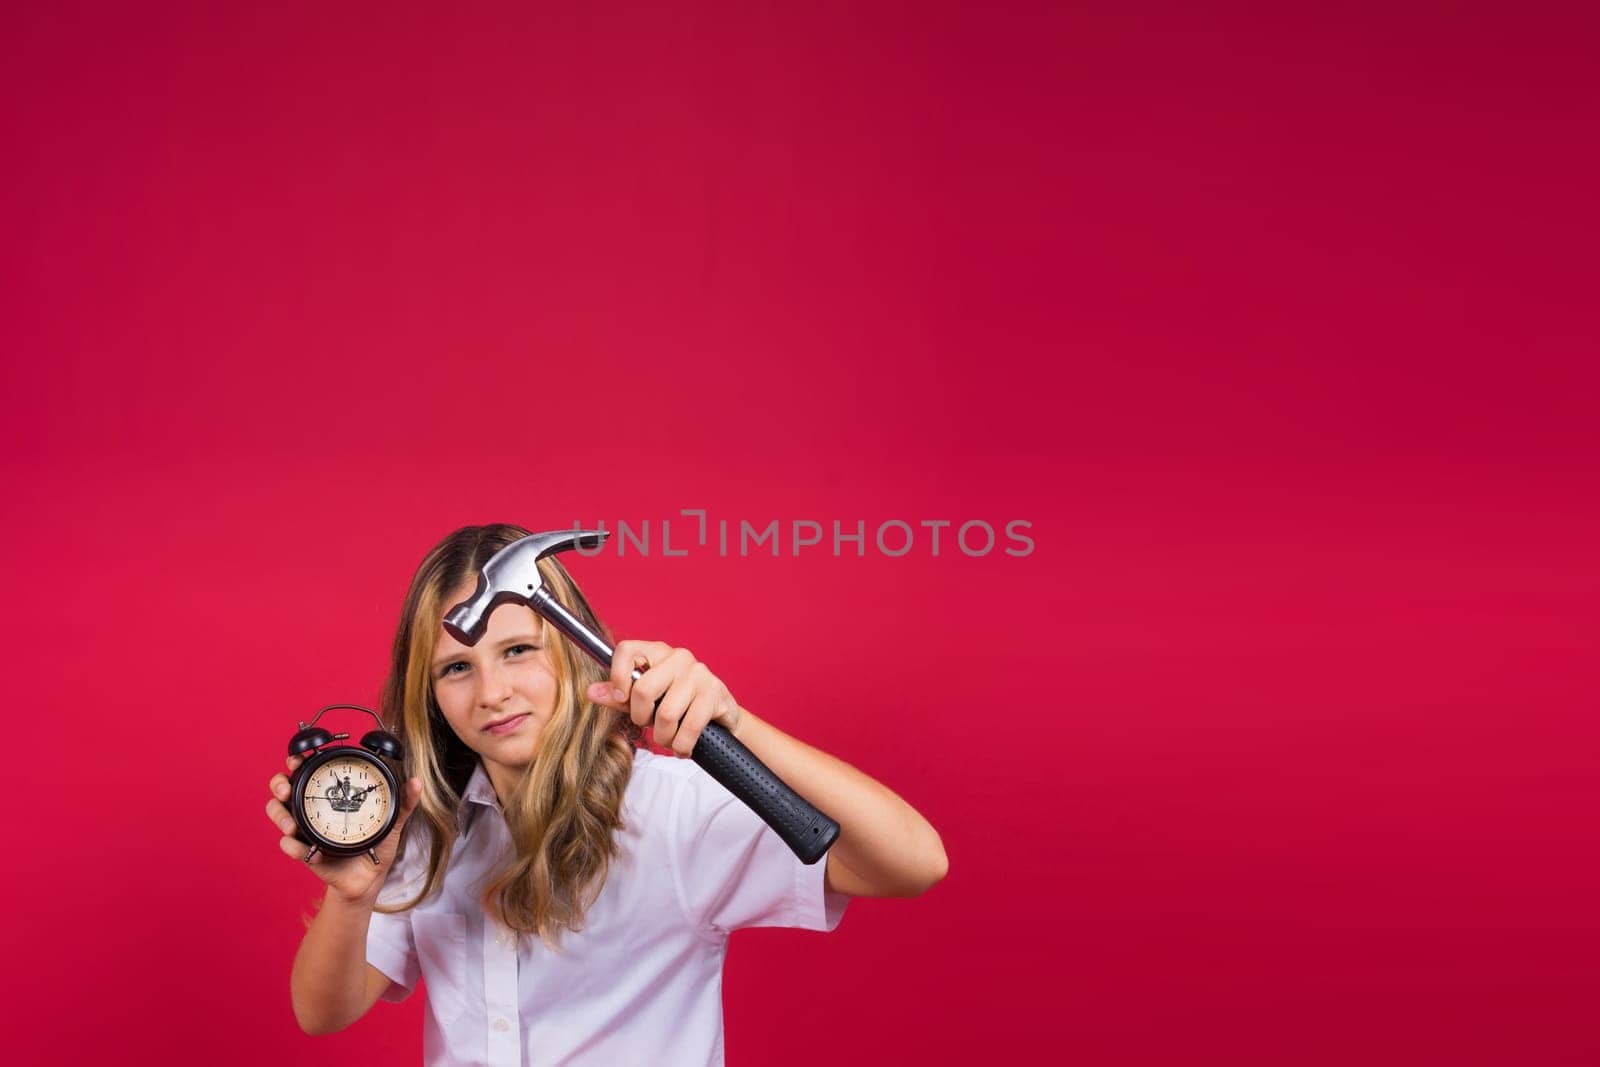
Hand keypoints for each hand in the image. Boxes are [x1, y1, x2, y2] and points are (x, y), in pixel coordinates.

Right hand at [265, 753, 422, 906]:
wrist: (370, 877)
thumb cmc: (377, 843)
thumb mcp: (392, 821)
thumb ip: (403, 802)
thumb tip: (416, 782)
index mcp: (331, 795)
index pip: (309, 770)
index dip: (298, 760)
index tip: (299, 760)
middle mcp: (313, 807)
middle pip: (283, 787)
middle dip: (279, 784)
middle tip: (286, 790)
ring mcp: (304, 828)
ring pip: (278, 813)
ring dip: (280, 816)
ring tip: (293, 826)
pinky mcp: (303, 851)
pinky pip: (288, 846)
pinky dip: (293, 847)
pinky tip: (308, 851)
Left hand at [587, 641, 743, 757]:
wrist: (721, 718)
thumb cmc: (678, 707)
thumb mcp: (646, 702)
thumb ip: (619, 697)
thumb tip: (592, 692)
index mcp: (656, 652)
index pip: (626, 650)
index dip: (617, 676)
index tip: (620, 698)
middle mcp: (678, 657)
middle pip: (643, 690)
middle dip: (642, 718)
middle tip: (650, 725)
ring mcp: (699, 673)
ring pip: (666, 714)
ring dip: (664, 737)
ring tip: (669, 739)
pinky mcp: (715, 693)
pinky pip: (689, 727)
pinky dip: (682, 745)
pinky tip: (683, 746)